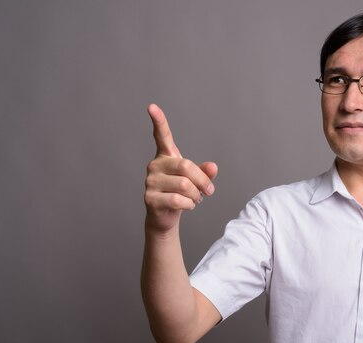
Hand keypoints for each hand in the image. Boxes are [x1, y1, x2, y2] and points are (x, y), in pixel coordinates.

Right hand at [144, 104, 217, 232]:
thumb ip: (205, 172)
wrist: (166, 216)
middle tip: (208, 191)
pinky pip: (178, 200)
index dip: (158, 121)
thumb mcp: (196, 180)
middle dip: (202, 181)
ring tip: (195, 199)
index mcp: (166, 156)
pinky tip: (187, 206)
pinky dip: (189, 205)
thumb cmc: (181, 193)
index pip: (162, 136)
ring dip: (196, 195)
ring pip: (184, 186)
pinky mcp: (150, 198)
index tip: (152, 106)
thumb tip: (213, 166)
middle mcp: (155, 165)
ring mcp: (150, 181)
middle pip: (186, 166)